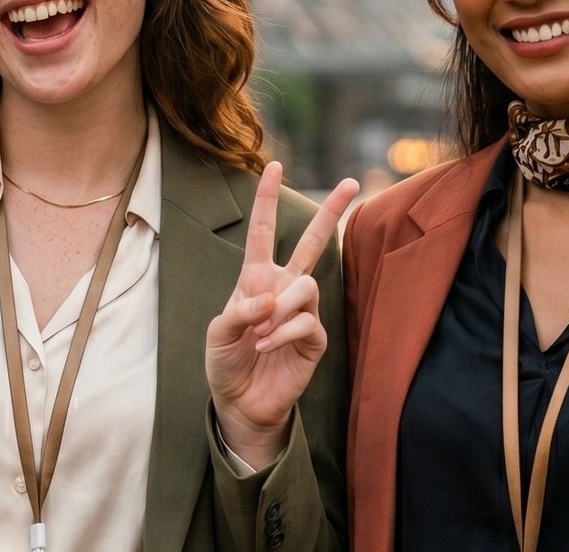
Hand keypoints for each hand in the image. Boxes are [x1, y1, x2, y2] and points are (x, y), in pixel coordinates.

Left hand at [205, 163, 356, 470]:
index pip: (262, 232)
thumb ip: (239, 310)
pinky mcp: (314, 338)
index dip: (266, 199)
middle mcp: (283, 289)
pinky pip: (306, 321)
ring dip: (279, 309)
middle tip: (350, 182)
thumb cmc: (226, 361)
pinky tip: (267, 346)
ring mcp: (302, 312)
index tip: (273, 166)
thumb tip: (269, 298)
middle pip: (311, 243)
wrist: (240, 402)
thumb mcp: (219, 332)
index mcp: (255, 279)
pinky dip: (282, 332)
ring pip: (306, 286)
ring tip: (259, 334)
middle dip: (331, 212)